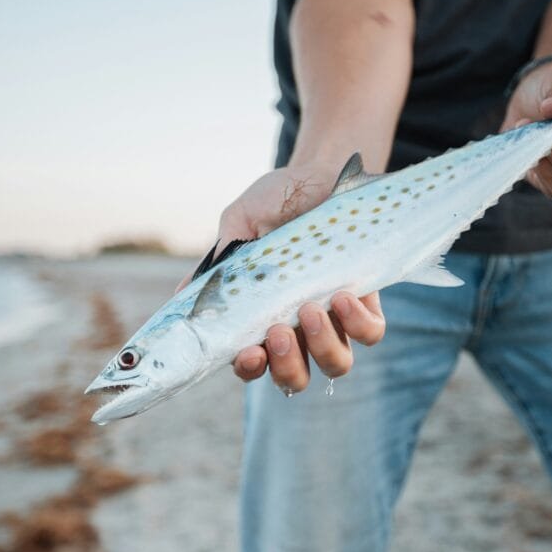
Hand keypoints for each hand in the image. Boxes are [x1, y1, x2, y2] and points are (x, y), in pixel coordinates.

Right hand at [178, 161, 385, 391]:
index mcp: (262, 318)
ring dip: (322, 346)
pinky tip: (343, 295)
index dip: (250, 370)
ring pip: (335, 364)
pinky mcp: (366, 302)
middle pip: (294, 377)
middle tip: (279, 330)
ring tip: (310, 308)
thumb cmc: (272, 203)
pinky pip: (370, 332)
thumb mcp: (237, 226)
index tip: (249, 352)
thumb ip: (216, 263)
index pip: (254, 364)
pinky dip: (357, 324)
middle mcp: (298, 328)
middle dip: (287, 366)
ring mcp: (334, 319)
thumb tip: (181, 298)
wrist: (316, 174)